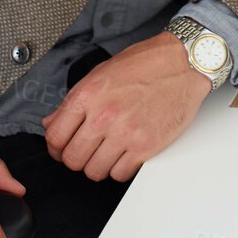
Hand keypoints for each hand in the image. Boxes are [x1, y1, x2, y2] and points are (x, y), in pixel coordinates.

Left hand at [40, 33, 211, 181]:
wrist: (183, 63)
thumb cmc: (146, 63)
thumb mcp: (101, 72)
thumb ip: (74, 100)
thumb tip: (54, 122)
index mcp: (88, 95)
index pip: (55, 137)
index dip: (56, 148)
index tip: (62, 149)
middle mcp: (104, 115)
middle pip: (72, 159)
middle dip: (76, 158)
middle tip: (85, 151)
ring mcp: (125, 133)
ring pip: (94, 171)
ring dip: (98, 165)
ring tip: (107, 152)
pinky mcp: (145, 147)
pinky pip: (120, 174)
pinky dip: (120, 168)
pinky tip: (125, 154)